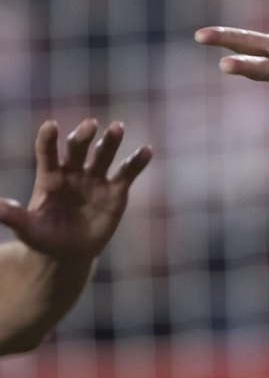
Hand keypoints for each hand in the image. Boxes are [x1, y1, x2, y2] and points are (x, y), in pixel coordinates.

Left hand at [0, 119, 151, 260]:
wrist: (69, 252)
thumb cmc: (42, 237)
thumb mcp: (26, 229)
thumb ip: (13, 216)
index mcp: (50, 178)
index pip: (47, 154)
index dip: (48, 140)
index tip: (50, 126)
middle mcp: (74, 172)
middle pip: (78, 149)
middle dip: (83, 137)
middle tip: (90, 125)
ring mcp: (96, 179)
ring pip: (104, 155)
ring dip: (110, 141)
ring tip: (117, 128)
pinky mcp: (116, 190)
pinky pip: (128, 172)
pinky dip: (137, 161)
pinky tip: (147, 150)